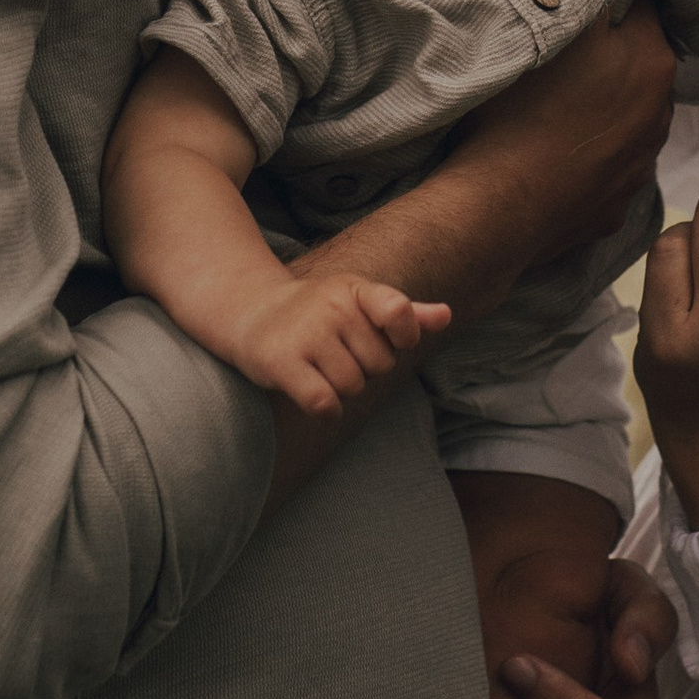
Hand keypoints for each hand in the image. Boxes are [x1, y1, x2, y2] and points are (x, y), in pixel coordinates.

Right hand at [236, 268, 450, 420]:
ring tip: (319, 367)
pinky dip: (325, 409)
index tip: (386, 338)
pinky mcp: (283, 363)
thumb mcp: (359, 302)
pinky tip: (312, 392)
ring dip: (341, 388)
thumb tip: (447, 316)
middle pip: (380, 365)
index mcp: (355, 289)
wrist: (251, 313)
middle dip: (363, 368)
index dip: (403, 336)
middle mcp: (332, 307)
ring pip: (353, 387)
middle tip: (335, 352)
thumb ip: (405, 313)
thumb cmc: (317, 312)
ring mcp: (307, 334)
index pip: (400, 312)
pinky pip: (325, 404)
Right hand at [444, 1, 677, 267]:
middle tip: (566, 58)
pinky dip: (591, 158)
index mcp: (652, 61)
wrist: (500, 206)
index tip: (585, 2)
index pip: (643, 8)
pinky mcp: (618, 205)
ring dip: (605, 109)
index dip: (613, 0)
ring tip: (556, 112)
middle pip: (639, 66)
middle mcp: (662, 113)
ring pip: (628, 118)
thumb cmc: (520, 111)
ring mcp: (642, 165)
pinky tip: (555, 156)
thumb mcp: (551, 32)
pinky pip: (608, 167)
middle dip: (613, 58)